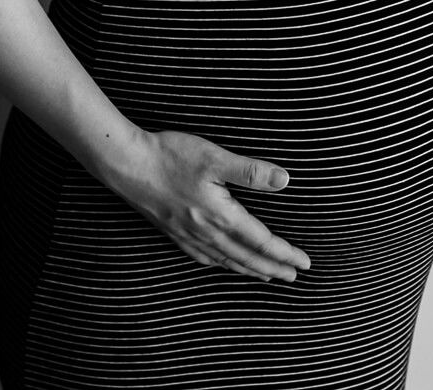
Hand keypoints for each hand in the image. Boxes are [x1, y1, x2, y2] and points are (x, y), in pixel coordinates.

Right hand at [106, 128, 311, 283]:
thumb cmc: (171, 156)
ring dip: (250, 270)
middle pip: (247, 258)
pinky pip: (205, 259)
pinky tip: (224, 264)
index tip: (304, 263)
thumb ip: (250, 171)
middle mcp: (207, 232)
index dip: (285, 253)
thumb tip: (284, 180)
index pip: (261, 241)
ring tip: (267, 276)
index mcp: (221, 215)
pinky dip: (223, 265)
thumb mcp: (214, 157)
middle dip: (273, 268)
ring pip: (227, 261)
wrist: (128, 164)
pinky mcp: (174, 232)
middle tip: (293, 277)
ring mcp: (189, 236)